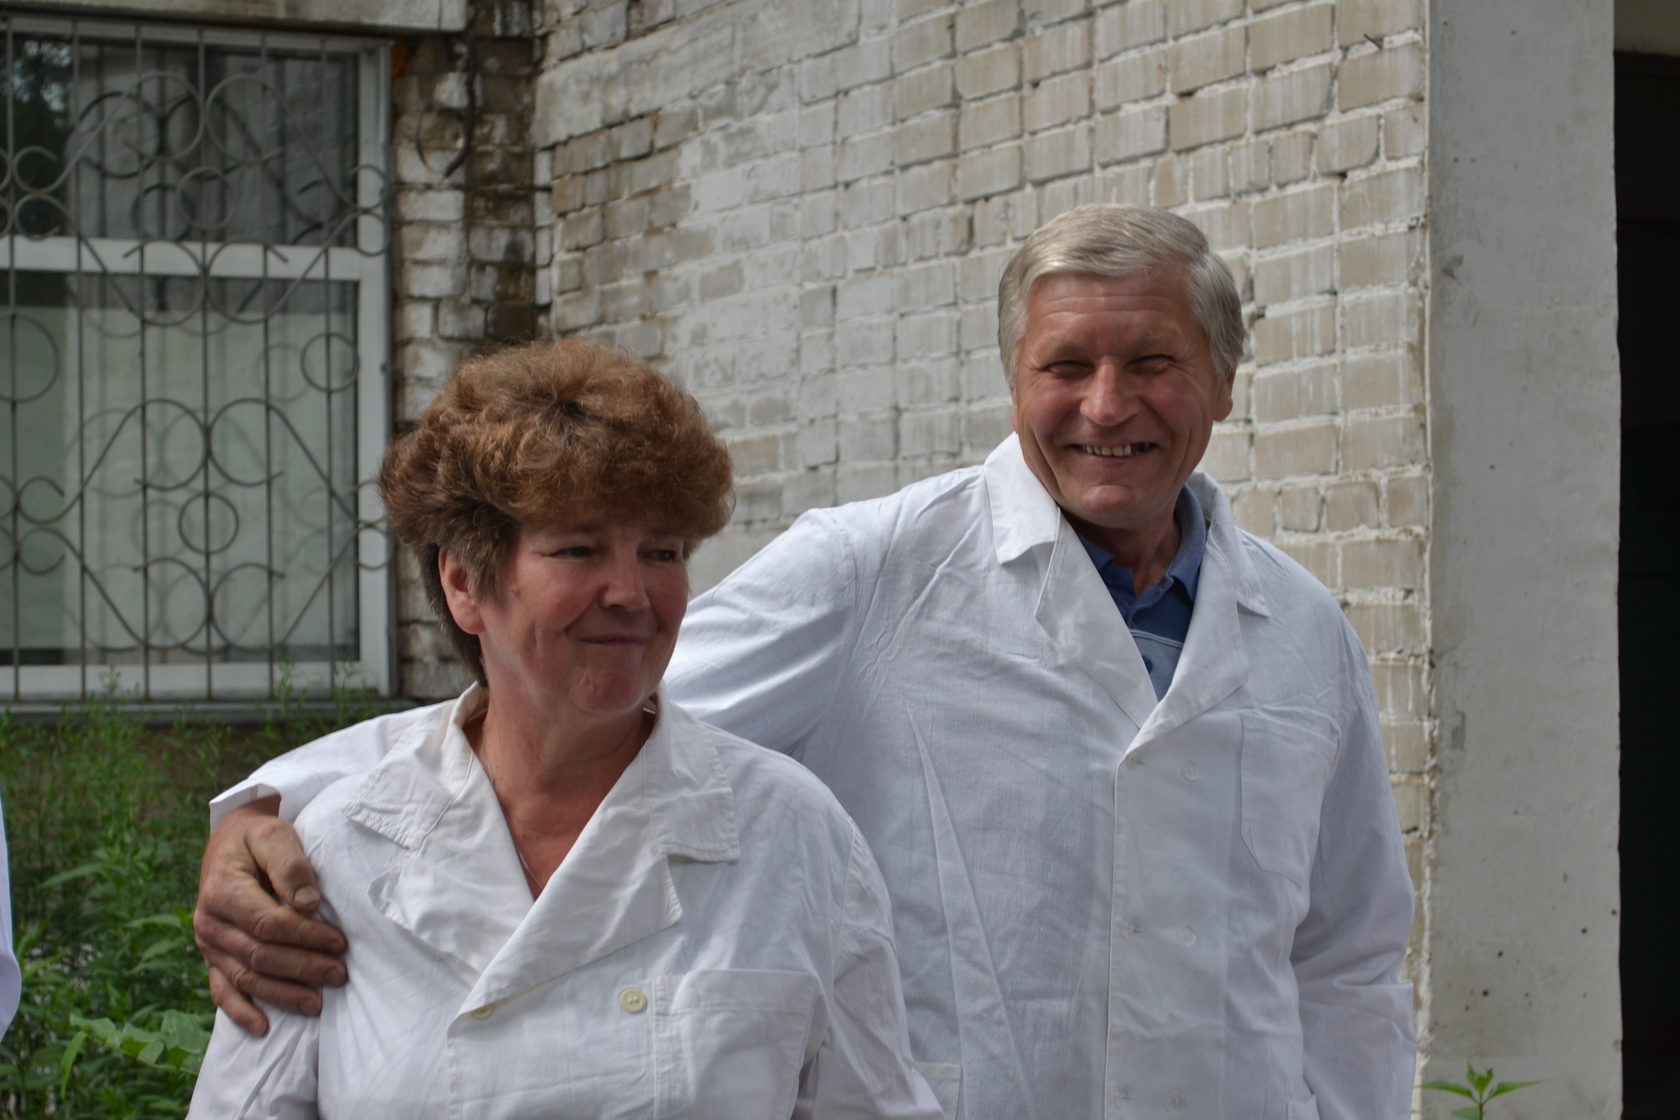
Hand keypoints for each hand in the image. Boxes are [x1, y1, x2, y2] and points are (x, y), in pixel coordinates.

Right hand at [193, 797, 347, 1035]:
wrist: (230, 842)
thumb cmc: (258, 838)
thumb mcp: (274, 835)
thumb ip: (290, 864)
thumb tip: (308, 903)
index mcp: (222, 891)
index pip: (268, 924)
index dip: (305, 937)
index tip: (340, 943)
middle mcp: (210, 922)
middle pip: (260, 955)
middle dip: (303, 968)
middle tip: (340, 975)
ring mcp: (208, 944)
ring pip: (246, 977)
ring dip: (283, 994)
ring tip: (318, 1004)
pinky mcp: (212, 957)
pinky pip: (222, 990)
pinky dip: (241, 1011)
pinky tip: (263, 1028)